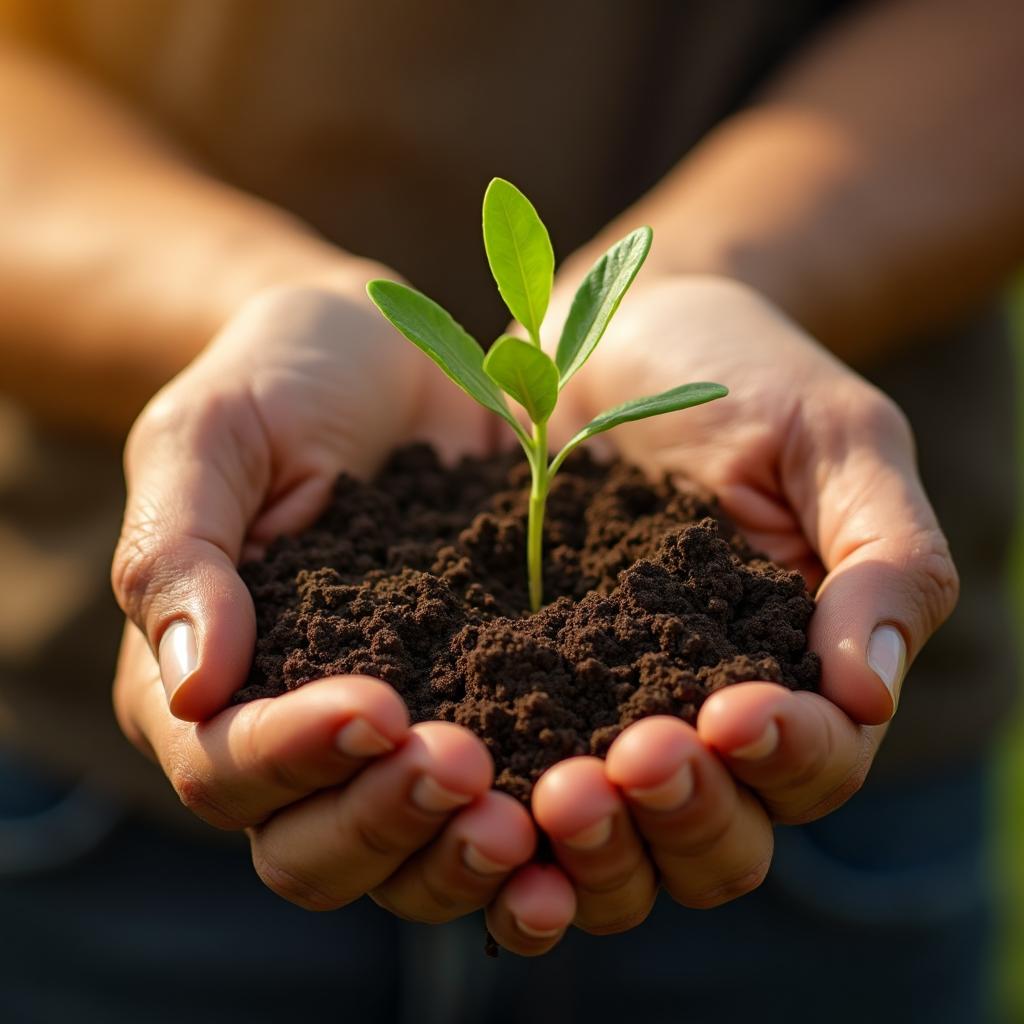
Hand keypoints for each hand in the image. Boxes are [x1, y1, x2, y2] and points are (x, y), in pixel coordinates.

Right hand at [111, 272, 560, 933]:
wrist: (386, 361)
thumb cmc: (279, 384)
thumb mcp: (209, 437)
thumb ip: (180, 551)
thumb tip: (194, 686)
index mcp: (203, 684)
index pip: (223, 765)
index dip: (294, 757)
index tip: (375, 707)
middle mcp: (292, 738)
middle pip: (312, 850)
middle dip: (387, 822)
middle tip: (467, 768)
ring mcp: (390, 742)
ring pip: (405, 861)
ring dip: (464, 856)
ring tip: (537, 814)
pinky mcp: (481, 715)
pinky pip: (497, 811)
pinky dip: (541, 839)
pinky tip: (592, 814)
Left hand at [511, 273, 956, 939]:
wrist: (622, 338)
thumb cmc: (745, 377)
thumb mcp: (837, 441)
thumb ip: (885, 557)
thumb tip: (871, 694)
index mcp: (795, 673)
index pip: (813, 766)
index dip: (784, 760)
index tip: (732, 713)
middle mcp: (701, 722)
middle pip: (716, 844)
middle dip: (682, 820)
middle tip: (628, 763)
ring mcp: (603, 716)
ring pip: (619, 850)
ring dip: (595, 848)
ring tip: (554, 794)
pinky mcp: (517, 694)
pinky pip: (513, 793)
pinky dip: (506, 833)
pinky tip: (472, 810)